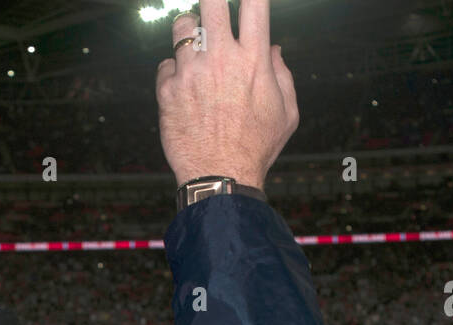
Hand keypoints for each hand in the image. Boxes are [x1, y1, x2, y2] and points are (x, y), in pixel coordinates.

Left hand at [156, 0, 298, 187]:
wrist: (220, 178)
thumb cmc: (256, 149)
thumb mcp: (286, 114)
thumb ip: (283, 75)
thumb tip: (273, 48)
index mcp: (253, 60)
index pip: (254, 4)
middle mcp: (220, 59)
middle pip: (211, 2)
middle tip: (212, 4)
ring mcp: (190, 73)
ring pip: (181, 27)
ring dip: (188, 31)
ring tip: (194, 44)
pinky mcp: (167, 90)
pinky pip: (166, 64)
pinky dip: (174, 70)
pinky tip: (183, 85)